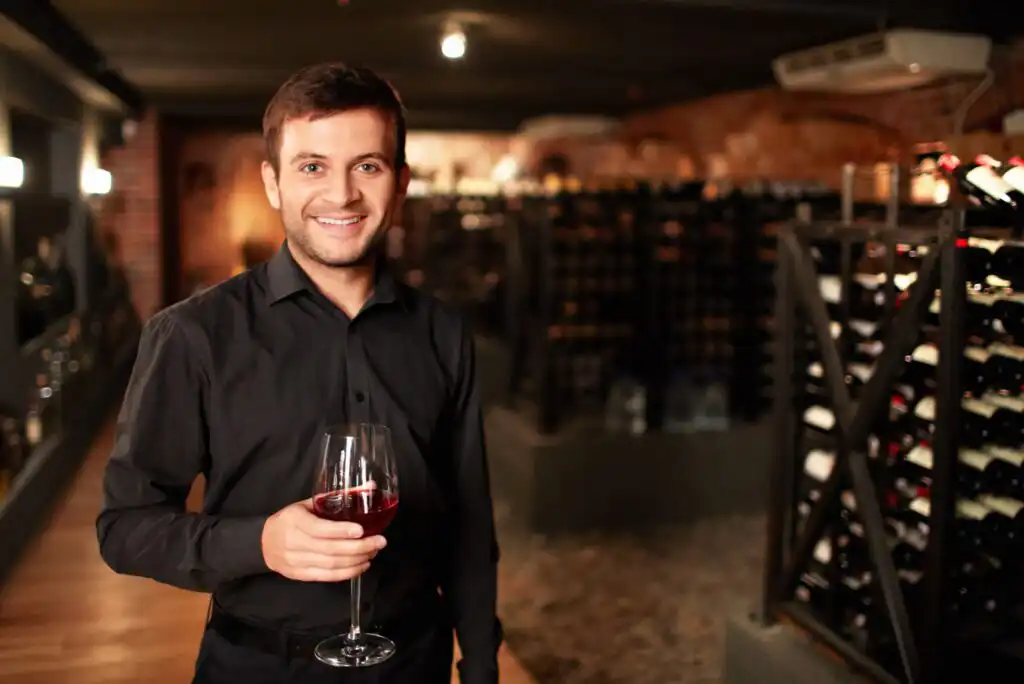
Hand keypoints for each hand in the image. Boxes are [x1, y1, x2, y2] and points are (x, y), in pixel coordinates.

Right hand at [261, 499, 386, 581]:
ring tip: (374, 552)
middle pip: (330, 549)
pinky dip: (347, 573)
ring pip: (331, 565)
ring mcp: (296, 561)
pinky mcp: (300, 575)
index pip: (319, 529)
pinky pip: (327, 576)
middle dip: (358, 547)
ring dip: (356, 561)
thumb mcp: (308, 503)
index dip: (341, 531)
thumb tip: (371, 487)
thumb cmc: (291, 519)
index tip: (361, 530)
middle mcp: (294, 542)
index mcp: (295, 520)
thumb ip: (338, 496)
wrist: (264, 543)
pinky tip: (362, 565)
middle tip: (379, 542)